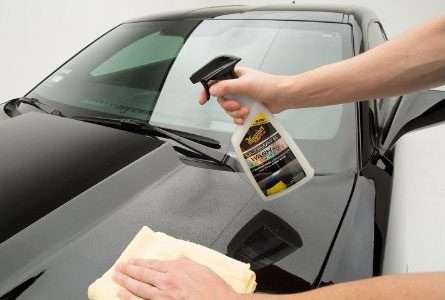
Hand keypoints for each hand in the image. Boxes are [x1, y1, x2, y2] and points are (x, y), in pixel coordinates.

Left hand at [112, 257, 238, 299]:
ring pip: (139, 289)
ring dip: (126, 284)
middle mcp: (166, 283)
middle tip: (118, 268)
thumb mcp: (198, 267)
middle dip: (127, 271)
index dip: (138, 262)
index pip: (151, 264)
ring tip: (117, 280)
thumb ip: (183, 262)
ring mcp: (164, 298)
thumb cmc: (212, 288)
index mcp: (175, 270)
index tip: (130, 261)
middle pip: (142, 275)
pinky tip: (124, 296)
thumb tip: (173, 261)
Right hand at [198, 67, 288, 124]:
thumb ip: (227, 87)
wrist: (285, 96)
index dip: (207, 90)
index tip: (203, 100)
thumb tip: (212, 90)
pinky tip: (244, 119)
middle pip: (221, 98)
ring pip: (228, 108)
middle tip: (236, 106)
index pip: (215, 81)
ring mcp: (242, 96)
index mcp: (235, 75)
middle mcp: (237, 85)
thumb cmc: (269, 85)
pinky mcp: (247, 106)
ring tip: (244, 112)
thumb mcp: (245, 85)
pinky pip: (236, 115)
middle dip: (227, 105)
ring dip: (234, 113)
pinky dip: (238, 118)